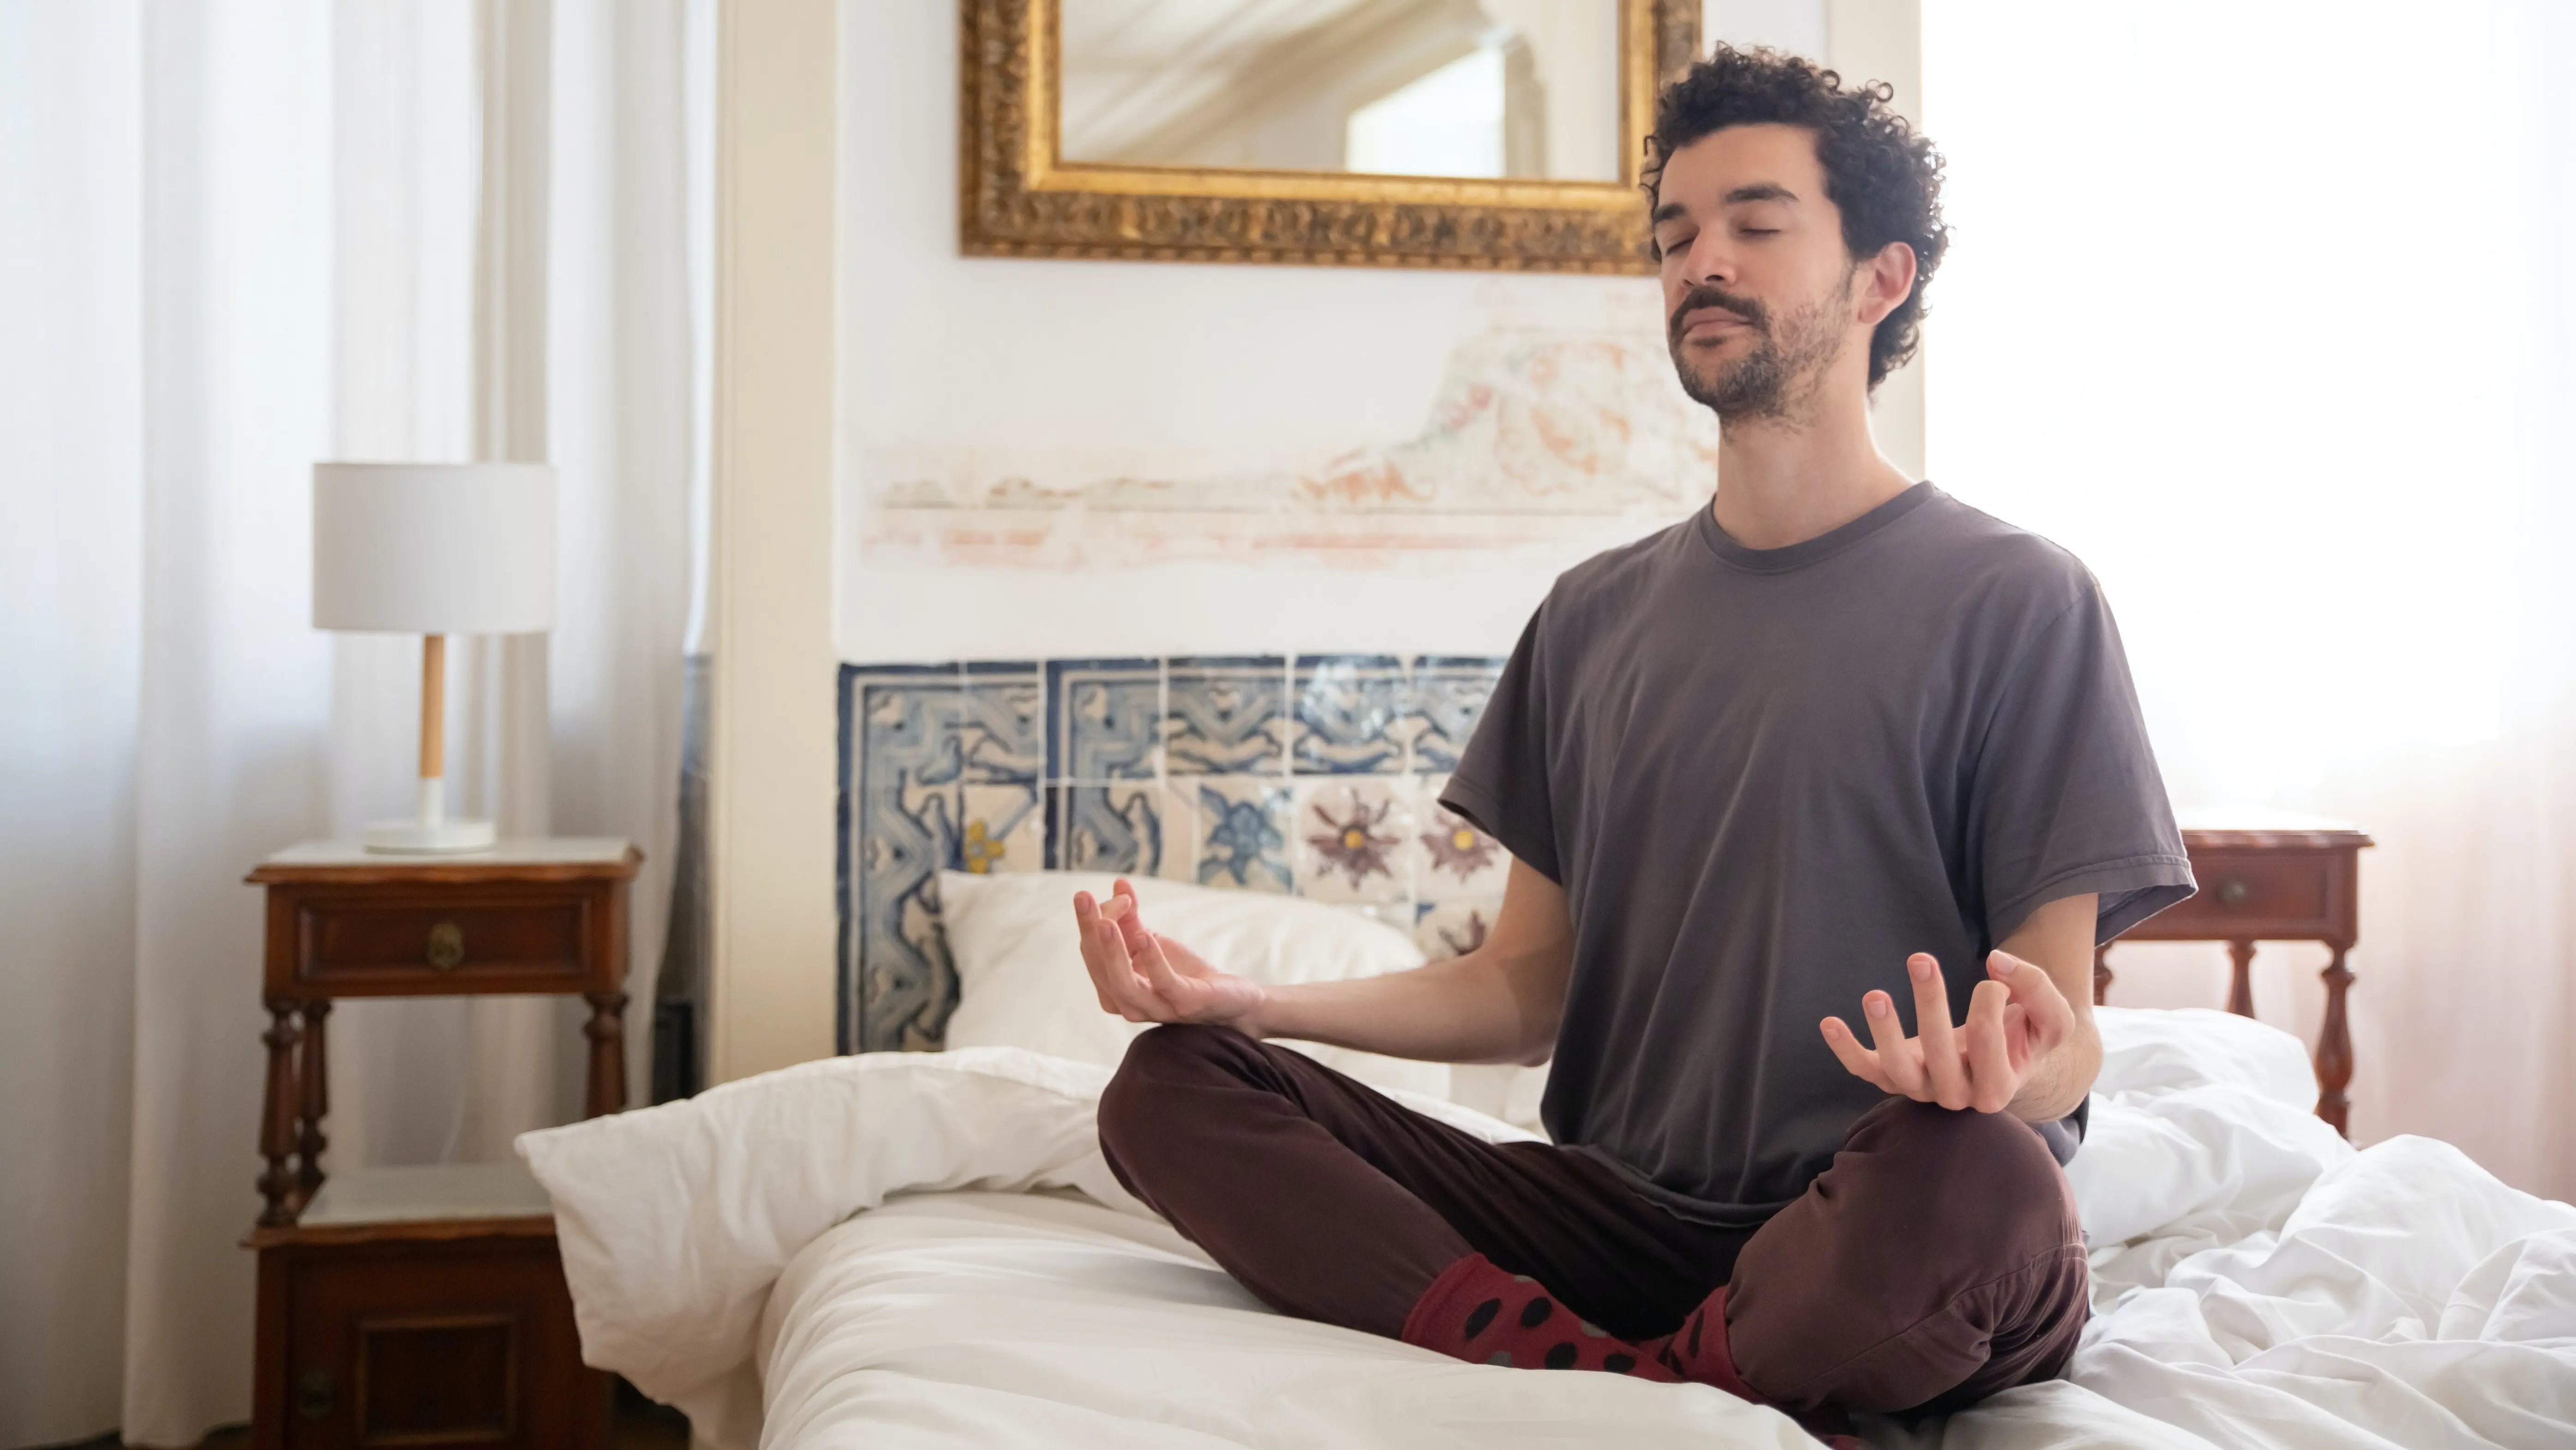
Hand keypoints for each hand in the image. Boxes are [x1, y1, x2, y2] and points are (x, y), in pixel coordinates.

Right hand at [1073, 878, 1267, 1028]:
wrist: (1231, 999)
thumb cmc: (1185, 973)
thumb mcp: (1152, 941)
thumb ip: (1131, 917)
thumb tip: (1118, 881)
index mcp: (1115, 989)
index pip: (1090, 954)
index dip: (1090, 922)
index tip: (1093, 893)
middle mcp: (1129, 1004)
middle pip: (1100, 968)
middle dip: (1090, 931)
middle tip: (1082, 897)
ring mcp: (1156, 1008)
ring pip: (1123, 985)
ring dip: (1112, 952)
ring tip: (1106, 922)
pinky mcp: (1185, 1004)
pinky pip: (1164, 984)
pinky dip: (1152, 960)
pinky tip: (1145, 936)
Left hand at [1819, 951, 2077, 1113]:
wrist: (2005, 1060)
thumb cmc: (2025, 1036)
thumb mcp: (2050, 1017)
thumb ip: (2035, 989)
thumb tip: (1997, 961)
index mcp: (1998, 1088)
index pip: (1988, 1044)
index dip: (1989, 1004)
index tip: (1995, 981)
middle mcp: (1957, 1097)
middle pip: (1939, 1055)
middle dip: (1929, 1005)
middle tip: (1922, 960)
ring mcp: (1921, 1090)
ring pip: (1898, 1070)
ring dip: (1884, 1032)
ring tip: (1875, 995)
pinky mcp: (1892, 1079)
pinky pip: (1865, 1071)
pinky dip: (1845, 1049)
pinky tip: (1829, 1022)